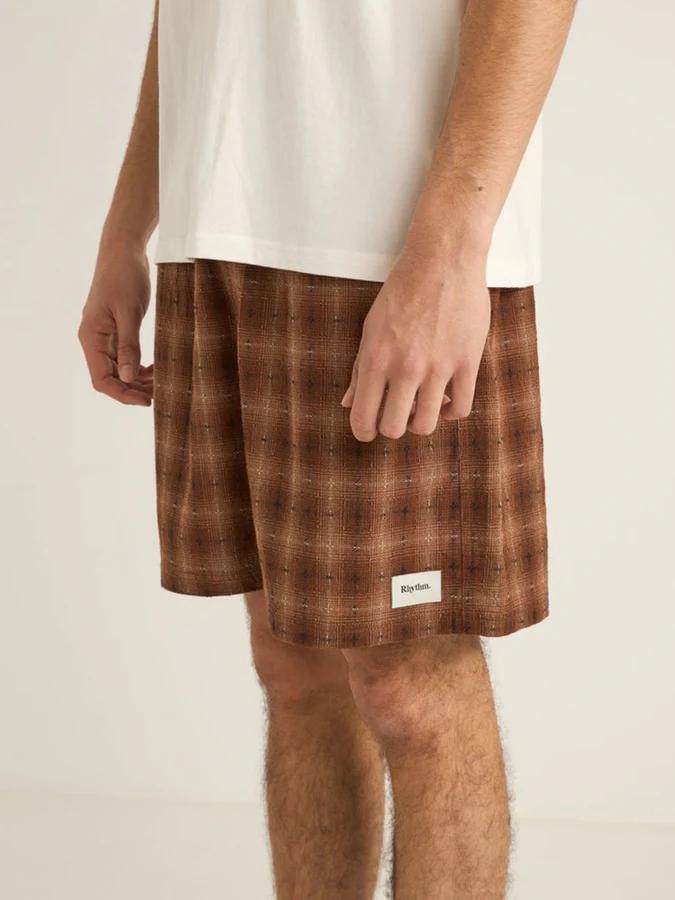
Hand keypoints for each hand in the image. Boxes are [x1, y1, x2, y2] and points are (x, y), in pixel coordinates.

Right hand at [78, 246, 153, 405]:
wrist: (124, 251)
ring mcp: (105, 336)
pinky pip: (126, 358)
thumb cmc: (124, 276)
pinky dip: (140, 367)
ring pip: (120, 370)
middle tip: (161, 395)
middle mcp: (95, 340)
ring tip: (163, 384)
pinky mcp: (117, 331)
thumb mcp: (129, 312)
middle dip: (134, 390)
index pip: (102, 379)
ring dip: (139, 381)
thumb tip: (129, 378)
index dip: (123, 394)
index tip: (146, 401)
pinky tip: (157, 370)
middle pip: (111, 378)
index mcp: (91, 337)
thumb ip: (128, 346)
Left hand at [341, 240, 490, 440]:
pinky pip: (462, 408)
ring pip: (427, 424)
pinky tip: (448, 400)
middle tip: (398, 416)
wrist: (443, 260)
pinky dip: (453, 412)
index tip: (369, 432)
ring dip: (423, 422)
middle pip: (394, 428)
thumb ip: (358, 369)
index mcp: (375, 359)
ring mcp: (438, 367)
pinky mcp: (467, 362)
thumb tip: (348, 403)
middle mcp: (405, 367)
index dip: (364, 432)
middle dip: (394, 427)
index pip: (363, 417)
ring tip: (424, 407)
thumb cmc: (404, 290)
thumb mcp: (370, 328)